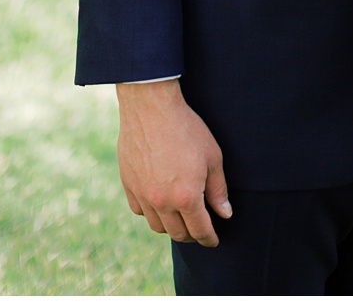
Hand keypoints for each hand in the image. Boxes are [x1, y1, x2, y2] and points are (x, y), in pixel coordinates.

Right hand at [115, 80, 231, 246]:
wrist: (151, 110)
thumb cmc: (188, 130)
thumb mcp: (212, 157)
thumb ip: (218, 190)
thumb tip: (224, 213)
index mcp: (186, 197)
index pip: (199, 229)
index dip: (209, 238)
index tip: (214, 241)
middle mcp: (161, 202)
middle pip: (177, 233)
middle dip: (192, 236)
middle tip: (201, 231)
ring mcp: (142, 196)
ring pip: (157, 226)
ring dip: (171, 227)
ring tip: (182, 219)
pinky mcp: (128, 186)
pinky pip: (140, 211)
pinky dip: (152, 213)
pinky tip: (161, 205)